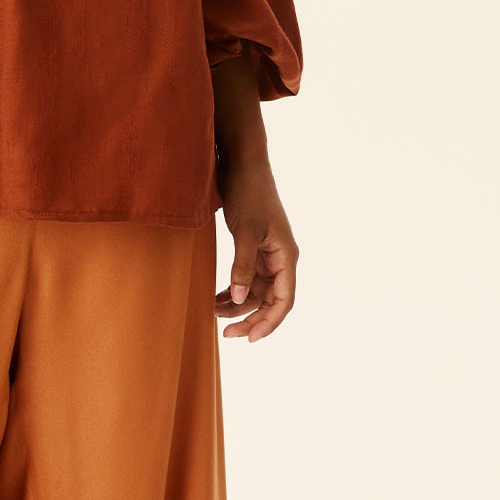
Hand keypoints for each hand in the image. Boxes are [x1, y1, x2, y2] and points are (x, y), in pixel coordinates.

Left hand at [214, 155, 297, 342]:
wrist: (242, 161)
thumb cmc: (248, 192)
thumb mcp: (245, 230)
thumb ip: (243, 265)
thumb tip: (241, 298)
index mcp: (286, 255)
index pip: (284, 300)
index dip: (269, 322)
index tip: (250, 339)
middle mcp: (280, 257)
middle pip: (269, 299)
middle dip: (249, 317)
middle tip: (226, 333)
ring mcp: (266, 251)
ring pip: (255, 289)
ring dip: (238, 303)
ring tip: (213, 312)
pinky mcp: (253, 245)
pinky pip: (246, 275)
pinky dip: (233, 287)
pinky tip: (216, 296)